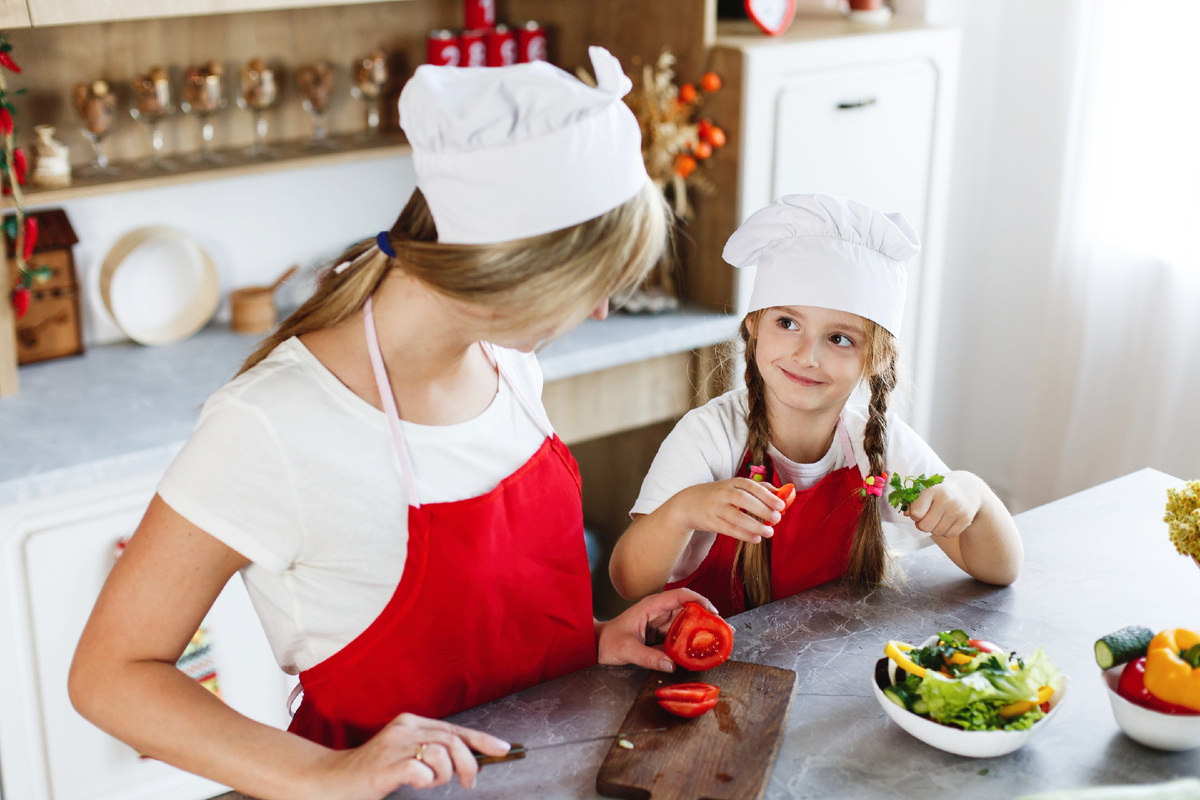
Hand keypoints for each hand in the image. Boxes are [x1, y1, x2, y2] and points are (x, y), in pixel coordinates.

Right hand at [308, 713, 510, 798]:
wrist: (333, 780)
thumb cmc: (374, 771)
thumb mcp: (407, 754)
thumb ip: (434, 752)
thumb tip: (471, 760)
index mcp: (412, 722)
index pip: (455, 728)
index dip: (482, 739)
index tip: (503, 749)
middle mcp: (404, 728)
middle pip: (453, 740)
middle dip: (469, 763)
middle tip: (469, 782)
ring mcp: (393, 746)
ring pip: (441, 753)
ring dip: (444, 775)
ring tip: (430, 783)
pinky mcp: (384, 766)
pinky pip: (419, 770)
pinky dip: (425, 780)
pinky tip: (415, 783)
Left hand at [597, 588, 721, 671]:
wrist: (597, 646)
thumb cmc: (608, 642)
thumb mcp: (627, 650)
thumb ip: (648, 657)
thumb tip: (671, 666)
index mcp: (651, 606)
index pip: (680, 596)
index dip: (700, 601)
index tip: (714, 612)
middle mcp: (659, 612)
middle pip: (689, 609)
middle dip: (708, 618)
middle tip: (726, 631)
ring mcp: (661, 623)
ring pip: (687, 624)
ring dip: (702, 632)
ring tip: (719, 642)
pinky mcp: (661, 635)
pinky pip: (680, 637)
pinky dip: (691, 643)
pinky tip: (701, 652)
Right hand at [672, 478, 784, 543]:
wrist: (687, 504)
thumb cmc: (717, 495)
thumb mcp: (734, 486)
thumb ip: (757, 488)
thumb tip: (781, 493)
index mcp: (732, 482)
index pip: (751, 486)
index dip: (767, 495)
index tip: (781, 504)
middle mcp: (723, 493)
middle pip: (744, 500)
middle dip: (762, 510)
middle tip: (777, 519)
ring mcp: (716, 507)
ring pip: (736, 517)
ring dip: (754, 525)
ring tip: (769, 532)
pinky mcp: (710, 521)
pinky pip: (729, 529)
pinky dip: (743, 535)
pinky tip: (755, 539)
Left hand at [905, 472, 983, 538]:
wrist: (967, 487)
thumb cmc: (939, 490)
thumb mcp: (925, 490)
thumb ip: (912, 501)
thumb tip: (906, 514)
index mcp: (932, 490)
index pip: (916, 513)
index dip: (914, 515)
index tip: (918, 510)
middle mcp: (946, 500)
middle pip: (925, 526)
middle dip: (922, 524)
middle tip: (926, 517)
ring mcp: (957, 510)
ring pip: (937, 532)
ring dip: (934, 528)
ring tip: (938, 517)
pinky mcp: (966, 518)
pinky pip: (949, 535)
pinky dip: (945, 531)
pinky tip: (947, 521)